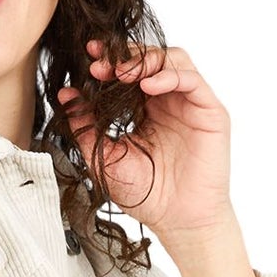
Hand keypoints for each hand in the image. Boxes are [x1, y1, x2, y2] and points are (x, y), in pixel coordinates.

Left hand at [56, 41, 235, 237]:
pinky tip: (148, 86)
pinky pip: (192, 80)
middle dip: (124, 55)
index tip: (88, 58)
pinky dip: (169, 76)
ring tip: (122, 73)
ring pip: (174, 60)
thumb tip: (66, 96)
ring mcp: (190, 104)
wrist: (177, 221)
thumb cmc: (146, 194)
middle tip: (99, 64)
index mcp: (145, 108)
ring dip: (146, 60)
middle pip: (151, 58)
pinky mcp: (210, 112)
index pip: (129, 71)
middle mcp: (169, 101)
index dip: (110, 59)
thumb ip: (86, 127)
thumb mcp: (105, 157)